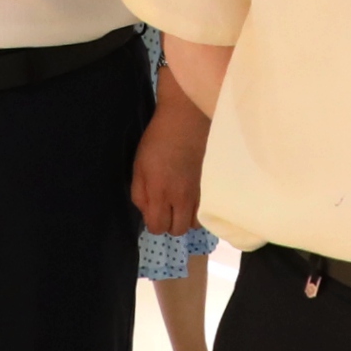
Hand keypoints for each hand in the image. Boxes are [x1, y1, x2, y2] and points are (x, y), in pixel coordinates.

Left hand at [130, 90, 208, 235]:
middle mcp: (182, 198)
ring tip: (181, 202)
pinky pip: (207, 210)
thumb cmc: (157, 141)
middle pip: (178, 231)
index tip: (153, 210)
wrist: (186, 119)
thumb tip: (147, 212)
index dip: (153, 223)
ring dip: (186, 217)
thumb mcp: (138, 166)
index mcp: (161, 193)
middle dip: (170, 223)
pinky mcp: (212, 186)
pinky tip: (194, 196)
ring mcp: (200, 193)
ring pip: (194, 224)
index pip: (158, 228)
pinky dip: (199, 210)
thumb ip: (139, 194)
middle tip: (167, 207)